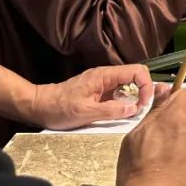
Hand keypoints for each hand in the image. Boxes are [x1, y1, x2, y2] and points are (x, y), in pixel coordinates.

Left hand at [29, 64, 159, 129]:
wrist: (39, 106)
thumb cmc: (60, 108)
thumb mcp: (86, 112)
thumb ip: (111, 110)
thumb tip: (134, 108)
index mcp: (105, 76)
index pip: (137, 71)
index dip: (146, 86)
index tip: (143, 104)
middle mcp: (106, 76)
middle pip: (136, 76)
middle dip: (144, 92)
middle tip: (141, 110)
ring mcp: (103, 83)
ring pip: (128, 85)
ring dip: (134, 98)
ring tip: (132, 114)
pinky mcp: (99, 92)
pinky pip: (118, 93)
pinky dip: (125, 102)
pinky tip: (120, 113)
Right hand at [115, 89, 185, 185]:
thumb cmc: (139, 172)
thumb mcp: (135, 138)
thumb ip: (154, 112)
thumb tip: (163, 90)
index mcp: (178, 115)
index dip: (175, 100)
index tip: (165, 110)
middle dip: (177, 123)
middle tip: (159, 142)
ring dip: (184, 141)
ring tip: (166, 161)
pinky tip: (176, 170)